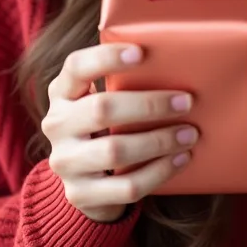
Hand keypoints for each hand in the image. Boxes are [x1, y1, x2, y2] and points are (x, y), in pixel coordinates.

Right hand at [42, 43, 197, 222]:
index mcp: (62, 91)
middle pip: (101, 109)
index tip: (141, 53)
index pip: (76, 66)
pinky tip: (181, 159)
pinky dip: (158, 172)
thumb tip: (174, 54)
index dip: (106, 57)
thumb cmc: (107, 123)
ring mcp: (65, 162)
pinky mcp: (80, 194)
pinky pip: (125, 186)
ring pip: (114, 150)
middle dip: (149, 105)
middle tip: (186, 102)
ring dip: (158, 141)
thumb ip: (125, 78)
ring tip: (190, 133)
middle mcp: (57, 124)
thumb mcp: (103, 96)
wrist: (87, 180)